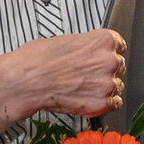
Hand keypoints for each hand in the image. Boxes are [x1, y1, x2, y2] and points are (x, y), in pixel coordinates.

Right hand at [7, 29, 129, 117]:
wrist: (24, 82)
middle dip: (104, 71)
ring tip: (83, 88)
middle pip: (118, 66)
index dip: (108, 53)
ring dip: (103, 88)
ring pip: (116, 86)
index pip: (119, 46)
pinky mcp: (101, 103)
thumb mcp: (64, 41)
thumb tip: (87, 53)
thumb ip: (84, 47)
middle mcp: (109, 60)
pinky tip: (89, 99)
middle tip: (86, 75)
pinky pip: (114, 104)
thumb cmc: (36, 60)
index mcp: (102, 40)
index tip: (101, 58)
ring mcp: (106, 83)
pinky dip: (104, 104)